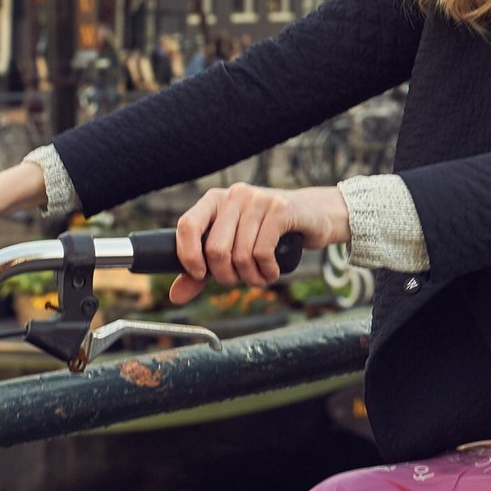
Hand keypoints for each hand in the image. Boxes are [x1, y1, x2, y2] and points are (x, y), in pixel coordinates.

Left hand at [171, 184, 351, 302]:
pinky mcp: (281, 209)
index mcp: (215, 200)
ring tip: (259, 278)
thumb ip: (204, 270)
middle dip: (226, 276)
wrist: (314, 216)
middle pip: (215, 248)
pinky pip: (262, 251)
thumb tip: (176, 294)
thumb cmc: (269, 233)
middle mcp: (234, 195)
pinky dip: (266, 271)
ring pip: (240, 254)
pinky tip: (271, 271)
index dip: (188, 256)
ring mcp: (258, 199)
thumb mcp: (233, 249)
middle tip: (239, 280)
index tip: (199, 275)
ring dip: (250, 277)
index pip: (187, 225)